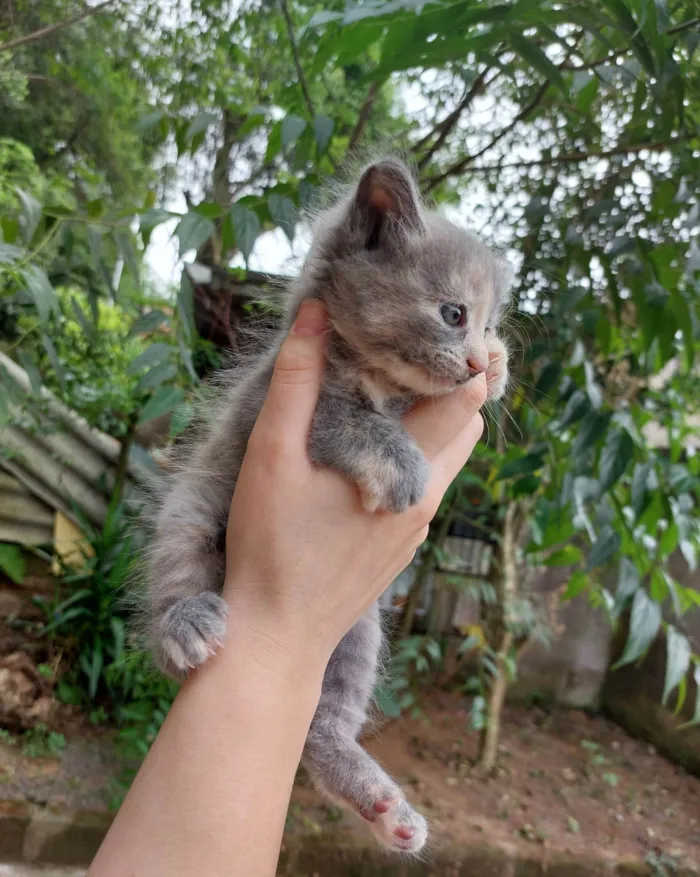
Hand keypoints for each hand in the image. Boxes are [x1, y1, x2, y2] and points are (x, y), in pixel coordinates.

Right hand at [224, 300, 485, 668]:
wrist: (277, 637)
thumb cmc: (270, 544)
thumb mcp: (272, 454)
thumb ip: (297, 381)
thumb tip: (315, 312)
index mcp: (410, 469)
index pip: (466, 398)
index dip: (456, 359)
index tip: (429, 330)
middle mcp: (429, 497)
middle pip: (468, 424)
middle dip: (449, 385)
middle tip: (408, 354)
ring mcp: (419, 526)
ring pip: (450, 457)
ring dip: (432, 421)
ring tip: (388, 393)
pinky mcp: (404, 546)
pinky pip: (428, 486)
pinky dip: (416, 456)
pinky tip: (372, 449)